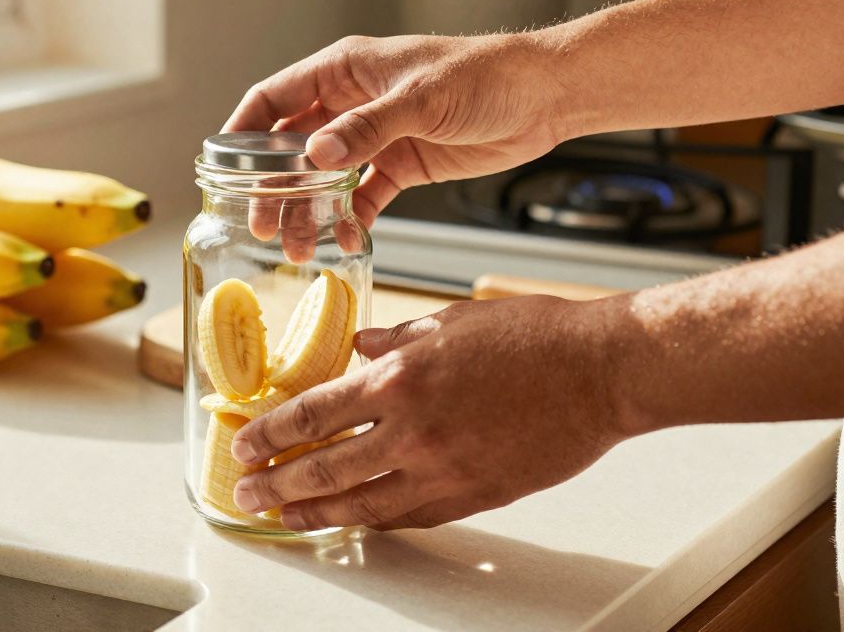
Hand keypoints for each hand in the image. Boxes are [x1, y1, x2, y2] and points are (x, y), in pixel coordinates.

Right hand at [223, 33, 568, 231]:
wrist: (544, 98)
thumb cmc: (487, 76)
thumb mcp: (422, 100)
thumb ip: (366, 128)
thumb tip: (314, 153)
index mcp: (345, 71)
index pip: (274, 99)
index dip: (243, 132)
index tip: (221, 169)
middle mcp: (352, 103)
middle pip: (292, 146)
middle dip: (273, 186)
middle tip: (262, 224)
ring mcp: (375, 136)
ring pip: (323, 178)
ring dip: (308, 210)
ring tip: (298, 247)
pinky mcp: (401, 165)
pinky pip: (361, 196)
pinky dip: (349, 219)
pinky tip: (342, 240)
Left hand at [229, 295, 632, 531]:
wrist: (600, 371)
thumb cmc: (533, 337)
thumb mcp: (449, 321)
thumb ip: (395, 339)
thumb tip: (358, 348)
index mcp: (399, 378)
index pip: (312, 414)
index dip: (270, 434)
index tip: (243, 446)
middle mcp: (412, 430)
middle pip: (324, 468)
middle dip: (276, 484)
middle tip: (247, 493)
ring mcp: (444, 469)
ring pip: (362, 503)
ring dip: (316, 513)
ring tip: (284, 518)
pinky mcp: (475, 495)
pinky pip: (412, 516)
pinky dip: (377, 521)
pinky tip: (356, 522)